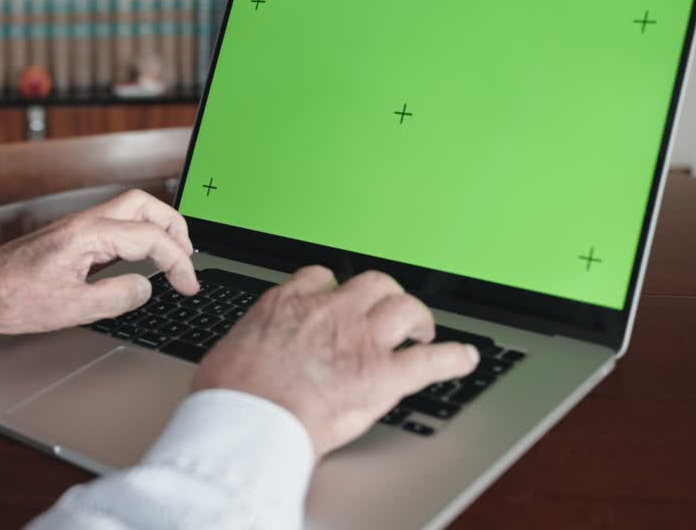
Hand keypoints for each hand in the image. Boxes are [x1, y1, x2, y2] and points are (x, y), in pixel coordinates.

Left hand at [0, 189, 198, 338]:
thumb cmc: (14, 300)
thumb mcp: (73, 309)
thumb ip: (117, 297)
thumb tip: (146, 287)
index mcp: (88, 234)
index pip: (150, 236)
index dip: (178, 261)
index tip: (189, 285)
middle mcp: (84, 222)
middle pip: (145, 204)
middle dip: (175, 227)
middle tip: (188, 259)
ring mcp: (77, 226)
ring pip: (129, 209)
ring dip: (157, 228)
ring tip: (173, 256)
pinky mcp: (71, 236)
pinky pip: (114, 224)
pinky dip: (137, 234)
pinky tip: (141, 258)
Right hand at [193, 266, 478, 458]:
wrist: (247, 419)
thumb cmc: (230, 394)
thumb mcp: (231, 349)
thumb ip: (254, 343)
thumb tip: (249, 354)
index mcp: (288, 304)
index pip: (319, 277)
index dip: (332, 287)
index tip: (335, 297)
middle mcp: (330, 312)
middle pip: (372, 283)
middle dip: (384, 295)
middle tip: (388, 311)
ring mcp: (360, 340)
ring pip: (405, 307)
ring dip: (418, 317)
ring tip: (422, 329)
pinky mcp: (383, 375)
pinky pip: (432, 359)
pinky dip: (454, 358)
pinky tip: (465, 358)